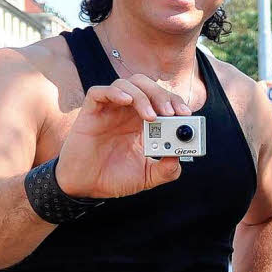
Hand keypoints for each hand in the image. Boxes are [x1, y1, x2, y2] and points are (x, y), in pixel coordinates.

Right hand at [56, 74, 190, 198]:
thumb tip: (179, 158)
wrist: (85, 187)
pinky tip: (126, 102)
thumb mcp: (147, 177)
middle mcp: (128, 112)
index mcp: (144, 123)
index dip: (175, 102)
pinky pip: (99, 92)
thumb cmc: (114, 178)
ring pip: (127, 84)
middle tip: (171, 113)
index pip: (163, 100)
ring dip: (143, 96)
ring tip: (151, 117)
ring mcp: (109, 110)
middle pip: (148, 87)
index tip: (186, 114)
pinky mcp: (90, 113)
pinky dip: (114, 92)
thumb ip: (166, 170)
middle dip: (163, 96)